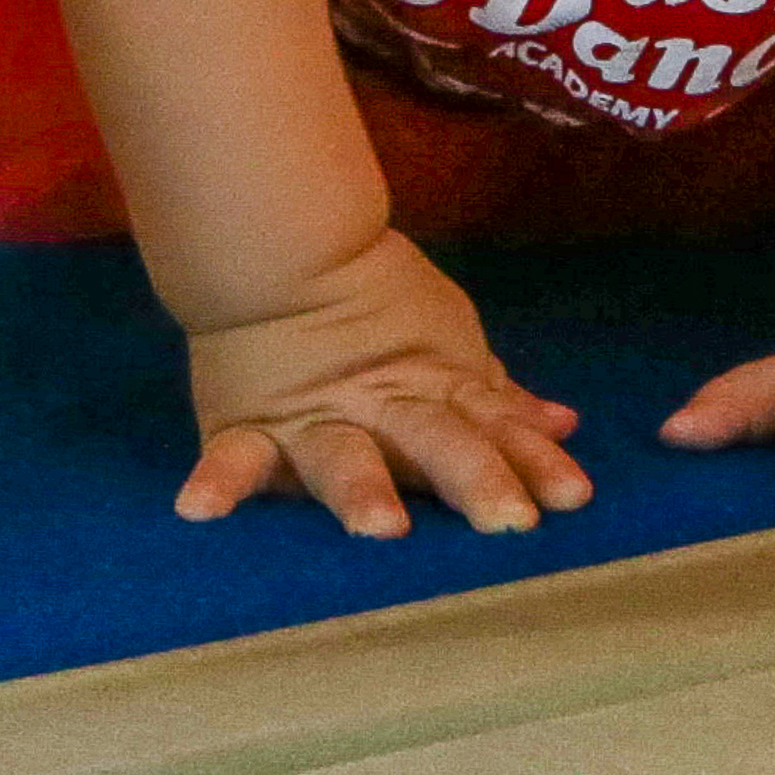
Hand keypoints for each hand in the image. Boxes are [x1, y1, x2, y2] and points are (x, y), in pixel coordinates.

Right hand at [172, 231, 595, 538]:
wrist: (281, 248)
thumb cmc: (375, 303)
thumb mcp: (449, 344)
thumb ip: (498, 398)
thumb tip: (564, 426)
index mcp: (434, 391)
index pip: (493, 428)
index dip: (533, 460)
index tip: (574, 498)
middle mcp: (382, 412)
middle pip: (436, 442)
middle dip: (472, 476)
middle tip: (508, 518)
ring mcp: (315, 421)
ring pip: (346, 457)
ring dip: (364, 489)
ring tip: (380, 526)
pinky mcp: (251, 427)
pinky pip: (234, 460)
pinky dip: (217, 482)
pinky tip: (199, 512)